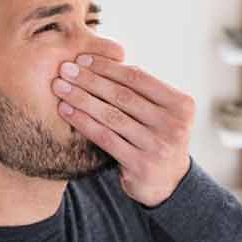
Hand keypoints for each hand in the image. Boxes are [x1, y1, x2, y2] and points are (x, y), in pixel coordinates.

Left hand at [52, 53, 194, 206]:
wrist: (168, 182)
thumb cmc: (156, 137)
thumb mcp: (160, 112)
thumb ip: (141, 91)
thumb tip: (99, 58)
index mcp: (181, 104)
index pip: (138, 78)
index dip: (108, 67)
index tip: (83, 59)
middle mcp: (174, 124)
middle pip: (122, 95)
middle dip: (90, 80)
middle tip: (64, 69)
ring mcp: (158, 146)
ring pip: (111, 116)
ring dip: (82, 99)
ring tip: (60, 87)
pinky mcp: (141, 164)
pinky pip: (105, 138)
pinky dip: (83, 122)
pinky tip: (66, 111)